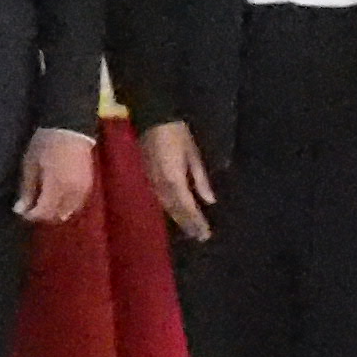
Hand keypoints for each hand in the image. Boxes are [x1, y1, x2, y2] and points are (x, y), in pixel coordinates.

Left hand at [16, 126, 99, 226]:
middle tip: (30, 207)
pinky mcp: (89, 187)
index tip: (20, 211)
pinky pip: (77, 206)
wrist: (70, 128)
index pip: (43, 213)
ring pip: (68, 213)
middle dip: (42, 216)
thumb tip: (20, 210)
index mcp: (56, 187)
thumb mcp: (31, 164)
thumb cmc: (46, 143)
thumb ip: (27, 190)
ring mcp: (83, 191)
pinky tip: (57, 200)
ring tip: (43, 204)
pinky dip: (66, 207)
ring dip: (55, 213)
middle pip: (56, 216)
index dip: (30, 215)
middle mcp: (72, 194)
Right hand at [143, 118, 215, 242]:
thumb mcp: (193, 155)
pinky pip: (158, 198)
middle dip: (188, 224)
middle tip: (199, 238)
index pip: (187, 207)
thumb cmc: (177, 134)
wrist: (152, 118)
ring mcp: (151, 182)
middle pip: (175, 210)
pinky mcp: (147, 177)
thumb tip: (209, 201)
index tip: (205, 234)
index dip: (196, 222)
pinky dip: (168, 208)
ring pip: (166, 206)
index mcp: (174, 180)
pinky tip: (174, 213)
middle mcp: (161, 186)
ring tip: (189, 230)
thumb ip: (200, 179)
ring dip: (178, 219)